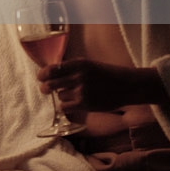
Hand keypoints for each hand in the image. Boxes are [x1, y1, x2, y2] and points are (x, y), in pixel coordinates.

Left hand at [37, 59, 167, 112]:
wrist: (128, 86)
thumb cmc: (108, 74)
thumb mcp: (90, 65)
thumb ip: (72, 68)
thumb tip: (51, 72)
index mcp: (79, 63)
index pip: (52, 69)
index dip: (43, 74)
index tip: (40, 77)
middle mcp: (79, 76)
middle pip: (50, 83)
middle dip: (46, 87)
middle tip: (46, 89)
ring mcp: (82, 91)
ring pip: (59, 96)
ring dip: (62, 96)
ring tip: (72, 95)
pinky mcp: (85, 104)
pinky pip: (64, 107)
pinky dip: (65, 107)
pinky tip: (72, 105)